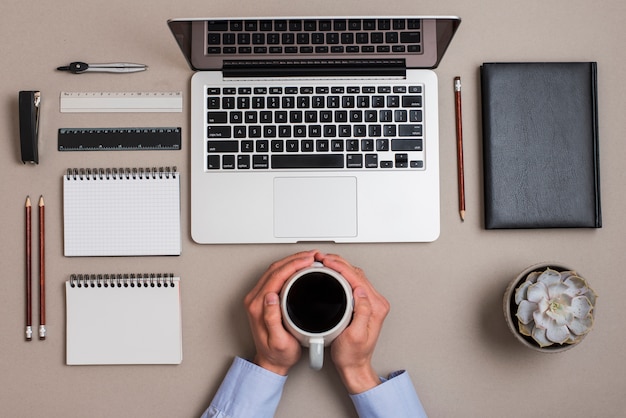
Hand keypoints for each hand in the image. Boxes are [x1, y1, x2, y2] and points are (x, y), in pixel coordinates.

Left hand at [244, 250, 318, 374]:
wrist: (271, 361)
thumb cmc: (277, 354)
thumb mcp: (278, 341)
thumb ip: (272, 319)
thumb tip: (270, 297)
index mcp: (258, 307)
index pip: (276, 276)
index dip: (294, 265)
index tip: (308, 260)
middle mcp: (254, 300)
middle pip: (275, 269)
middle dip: (295, 258)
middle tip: (312, 255)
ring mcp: (257, 298)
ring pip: (274, 270)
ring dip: (291, 261)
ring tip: (308, 258)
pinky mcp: (262, 298)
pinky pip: (274, 276)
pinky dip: (288, 268)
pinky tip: (298, 267)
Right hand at [317, 253, 389, 393]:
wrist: (354, 365)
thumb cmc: (352, 354)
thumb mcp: (355, 335)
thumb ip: (361, 312)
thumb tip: (360, 291)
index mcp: (375, 308)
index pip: (358, 279)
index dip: (341, 267)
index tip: (327, 262)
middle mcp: (375, 303)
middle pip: (357, 273)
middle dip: (338, 262)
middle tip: (322, 258)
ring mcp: (370, 302)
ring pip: (355, 275)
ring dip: (340, 266)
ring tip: (325, 262)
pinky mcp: (363, 304)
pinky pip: (353, 282)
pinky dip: (341, 274)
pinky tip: (332, 272)